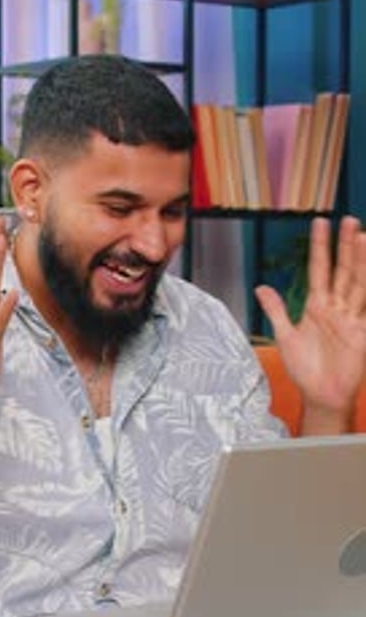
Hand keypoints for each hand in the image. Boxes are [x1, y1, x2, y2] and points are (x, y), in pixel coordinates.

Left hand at [256, 216, 365, 428]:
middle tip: (350, 220)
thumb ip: (276, 310)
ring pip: (359, 283)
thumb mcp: (285, 336)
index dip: (320, 247)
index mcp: (316, 306)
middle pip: (343, 270)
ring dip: (361, 262)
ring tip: (364, 237)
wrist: (320, 396)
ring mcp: (350, 318)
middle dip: (346, 246)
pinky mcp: (361, 333)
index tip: (321, 223)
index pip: (319, 269)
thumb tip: (261, 287)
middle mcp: (335, 308)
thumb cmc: (304, 369)